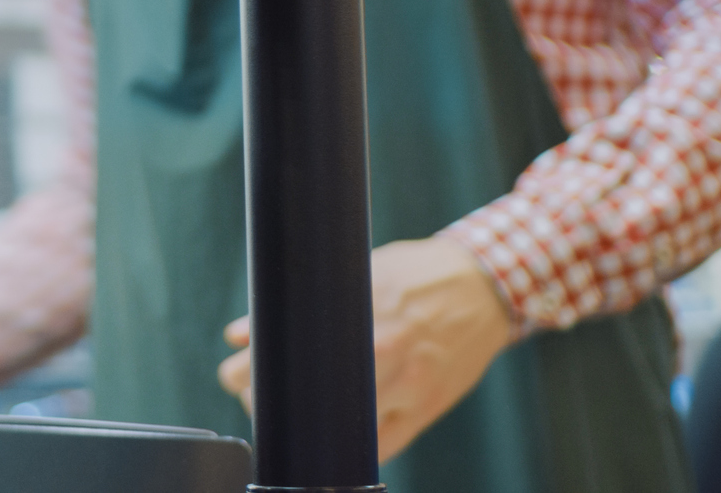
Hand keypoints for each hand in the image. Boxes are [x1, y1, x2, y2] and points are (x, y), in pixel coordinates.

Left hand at [217, 235, 512, 462]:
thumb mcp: (358, 273)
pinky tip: (329, 436)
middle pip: (308, 396)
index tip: (235, 373)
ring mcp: (409, 384)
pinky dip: (349, 447)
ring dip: (303, 427)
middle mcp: (384, 351)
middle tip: (249, 393)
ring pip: (341, 428)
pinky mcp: (427, 407)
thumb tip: (241, 332)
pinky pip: (381, 446)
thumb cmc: (414, 274)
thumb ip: (302, 302)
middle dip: (267, 400)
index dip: (251, 373)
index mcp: (361, 312)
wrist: (485, 285)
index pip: (292, 357)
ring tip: (285, 413)